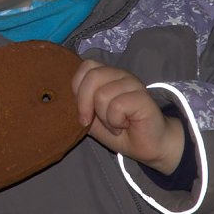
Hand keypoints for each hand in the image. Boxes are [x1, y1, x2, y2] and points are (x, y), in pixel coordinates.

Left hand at [72, 60, 183, 174]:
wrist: (148, 147)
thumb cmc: (120, 131)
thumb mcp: (92, 119)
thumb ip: (81, 105)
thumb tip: (65, 99)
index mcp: (108, 76)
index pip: (86, 66)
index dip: (78, 88)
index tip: (83, 110)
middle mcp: (120, 75)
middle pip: (92, 76)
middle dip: (85, 104)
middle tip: (92, 121)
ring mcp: (133, 84)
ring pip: (102, 94)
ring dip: (104, 117)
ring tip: (115, 124)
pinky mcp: (143, 97)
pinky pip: (117, 106)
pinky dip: (115, 121)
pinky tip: (125, 125)